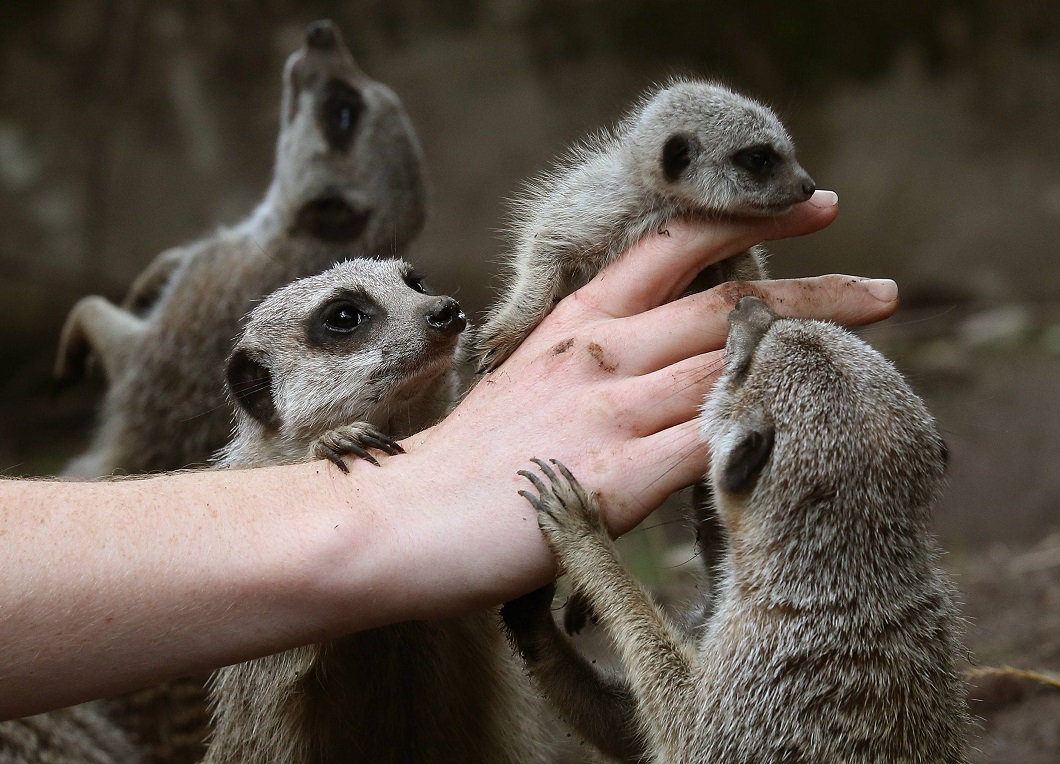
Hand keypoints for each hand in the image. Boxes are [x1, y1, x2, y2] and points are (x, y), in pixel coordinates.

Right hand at [373, 190, 897, 613]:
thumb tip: (662, 371)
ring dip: (808, 358)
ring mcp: (607, 412)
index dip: (748, 220)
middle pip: (727, 307)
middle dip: (814, 294)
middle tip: (882, 291)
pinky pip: (713, 446)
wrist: (395, 519)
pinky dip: (767, 434)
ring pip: (732, 368)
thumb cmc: (464, 461)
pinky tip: (811, 432)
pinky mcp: (614, 479)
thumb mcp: (530, 383)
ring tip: (872, 352)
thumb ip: (596, 368)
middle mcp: (599, 353)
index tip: (813, 206)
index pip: (675, 247)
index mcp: (578, 323)